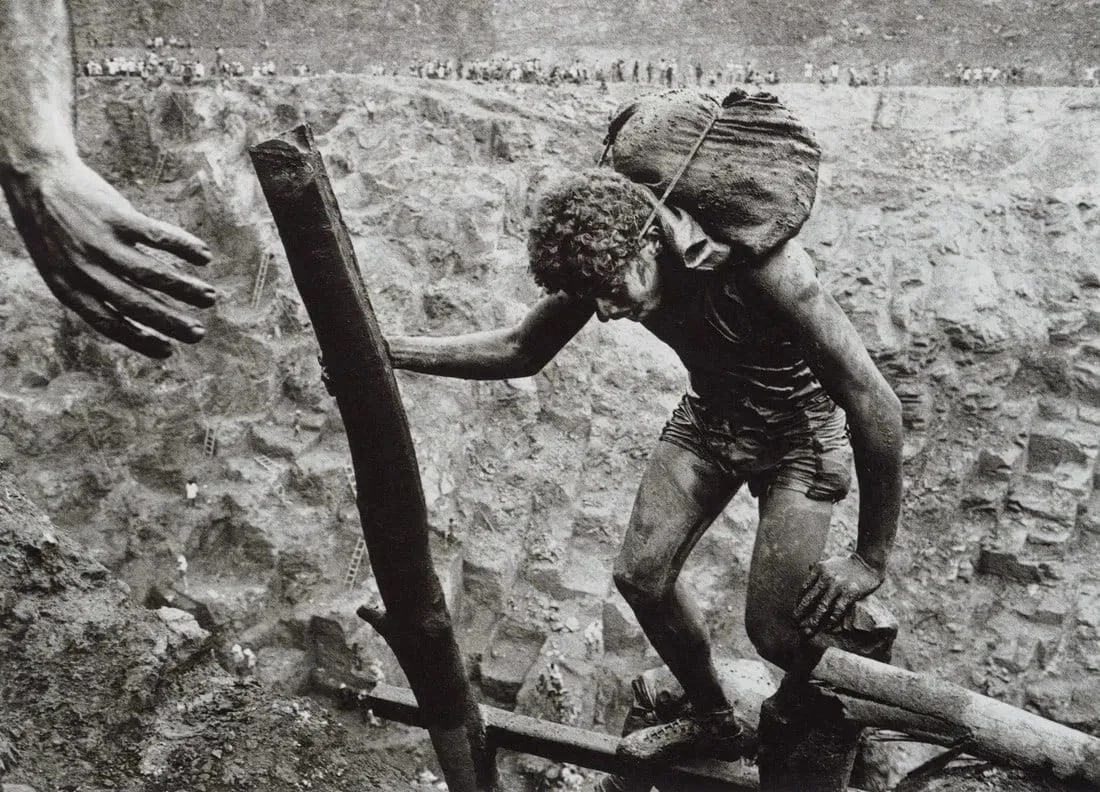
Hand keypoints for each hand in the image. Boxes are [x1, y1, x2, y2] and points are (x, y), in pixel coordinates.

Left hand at [1, 153, 213, 357]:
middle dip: (171, 322)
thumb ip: (95, 289)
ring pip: (149, 272)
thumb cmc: (56, 230)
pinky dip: (183, 246)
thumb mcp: (61, 267)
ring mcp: (99, 240)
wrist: (37, 179)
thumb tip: (143, 317)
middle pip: (134, 302)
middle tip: (198, 334)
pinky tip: (205, 256)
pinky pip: (156, 235)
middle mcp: (82, 267)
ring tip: (210, 298)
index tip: (169, 350)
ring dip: (184, 288)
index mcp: (67, 287)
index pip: (108, 323)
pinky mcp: (114, 215)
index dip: (140, 339)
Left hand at [793, 553, 882, 636]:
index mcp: (819, 569)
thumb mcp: (829, 562)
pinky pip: (838, 610)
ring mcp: (838, 585)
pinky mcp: (850, 592)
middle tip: (795, 624)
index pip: (804, 588)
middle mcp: (826, 577)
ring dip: (814, 620)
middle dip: (801, 613)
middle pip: (810, 599)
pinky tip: (827, 628)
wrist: (867, 562)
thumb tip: (807, 568)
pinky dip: (831, 620)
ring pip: (822, 607)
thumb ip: (818, 568)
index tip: (795, 611)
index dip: (799, 602)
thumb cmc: (846, 564)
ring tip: (808, 630)